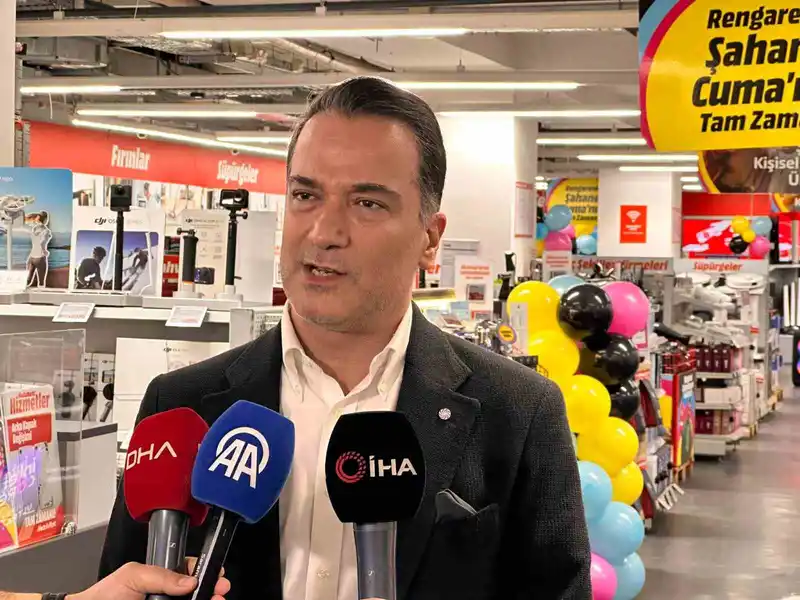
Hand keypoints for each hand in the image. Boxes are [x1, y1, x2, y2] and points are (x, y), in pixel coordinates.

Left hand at [68, 562, 230, 599]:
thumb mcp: (135, 575)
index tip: (217, 575)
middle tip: (220, 590)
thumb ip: (162, 575)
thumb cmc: (106, 594)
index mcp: (162, 577)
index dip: (205, 572)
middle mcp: (167, 594)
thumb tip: (189, 581)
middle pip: (196, 591)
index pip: (190, 571)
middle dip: (211, 589)